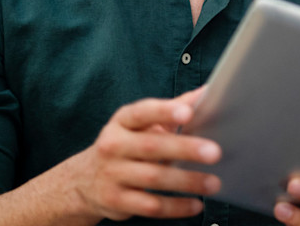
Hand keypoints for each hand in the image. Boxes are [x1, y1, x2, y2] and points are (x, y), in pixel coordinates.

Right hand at [65, 87, 221, 220]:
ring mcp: (113, 174)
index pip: (142, 113)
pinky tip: (197, 205)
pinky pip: (150, 205)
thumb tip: (206, 92)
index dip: (164, 112)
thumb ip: (174, 107)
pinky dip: (176, 207)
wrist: (84, 180)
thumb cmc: (126, 145)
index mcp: (123, 122)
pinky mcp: (117, 201)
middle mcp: (114, 146)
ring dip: (187, 181)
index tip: (188, 113)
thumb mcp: (142, 124)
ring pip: (153, 178)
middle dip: (185, 149)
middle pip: (151, 146)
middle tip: (215, 152)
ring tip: (214, 183)